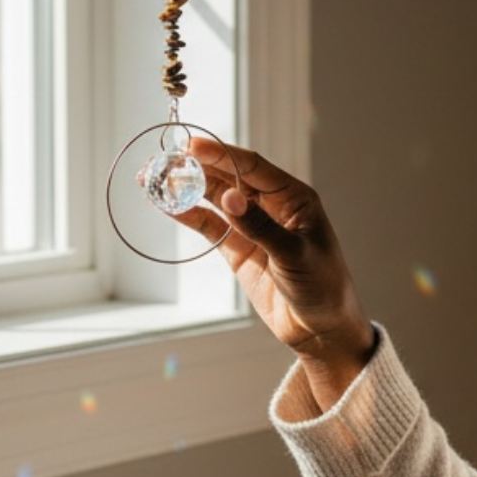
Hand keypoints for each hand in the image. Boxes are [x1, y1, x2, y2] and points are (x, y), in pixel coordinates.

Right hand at [173, 139, 375, 409]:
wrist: (320, 329)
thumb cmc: (322, 287)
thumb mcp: (293, 255)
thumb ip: (260, 227)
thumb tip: (229, 197)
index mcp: (294, 197)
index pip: (252, 167)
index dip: (221, 155)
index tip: (192, 147)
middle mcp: (272, 206)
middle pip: (228, 177)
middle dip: (197, 168)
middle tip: (164, 161)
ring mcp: (252, 226)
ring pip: (215, 199)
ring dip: (187, 188)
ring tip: (154, 179)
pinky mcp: (238, 249)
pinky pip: (210, 226)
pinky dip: (189, 215)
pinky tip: (166, 205)